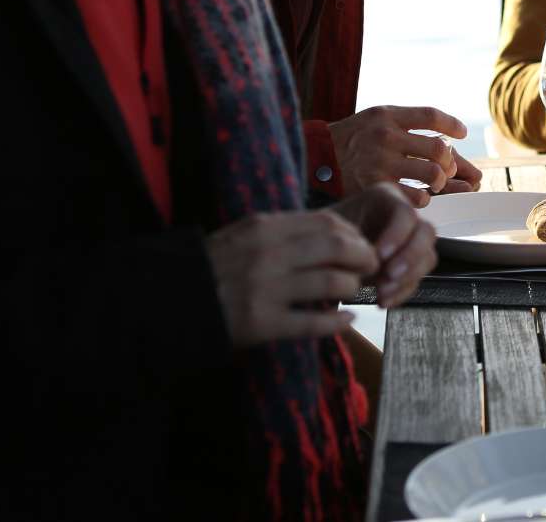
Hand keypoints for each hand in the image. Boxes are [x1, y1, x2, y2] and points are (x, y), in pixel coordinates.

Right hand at [205, 210, 375, 348]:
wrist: (175, 298)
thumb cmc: (216, 265)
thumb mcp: (246, 234)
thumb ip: (284, 230)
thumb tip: (333, 233)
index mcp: (265, 227)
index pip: (327, 223)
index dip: (354, 235)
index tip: (361, 245)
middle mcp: (268, 254)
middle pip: (336, 248)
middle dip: (363, 258)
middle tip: (370, 268)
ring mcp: (266, 289)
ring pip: (330, 282)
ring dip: (351, 287)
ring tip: (353, 291)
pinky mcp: (263, 323)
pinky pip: (313, 322)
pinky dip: (337, 322)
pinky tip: (347, 320)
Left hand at [327, 183, 438, 305]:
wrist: (322, 247)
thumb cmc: (325, 231)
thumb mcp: (330, 226)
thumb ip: (347, 238)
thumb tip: (368, 260)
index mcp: (387, 198)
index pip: (406, 213)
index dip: (397, 235)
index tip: (379, 256)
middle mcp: (405, 217)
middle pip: (427, 233)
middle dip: (410, 257)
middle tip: (389, 275)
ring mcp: (410, 241)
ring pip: (427, 258)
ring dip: (408, 278)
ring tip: (382, 293)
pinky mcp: (409, 265)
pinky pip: (416, 279)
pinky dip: (401, 292)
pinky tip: (382, 301)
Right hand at [332, 105, 480, 205]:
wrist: (319, 157)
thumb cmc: (353, 138)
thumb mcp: (375, 118)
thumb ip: (406, 124)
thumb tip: (450, 140)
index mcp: (387, 116)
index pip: (431, 116)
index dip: (452, 125)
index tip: (461, 133)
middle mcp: (385, 136)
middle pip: (439, 148)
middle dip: (451, 162)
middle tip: (447, 169)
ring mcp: (381, 162)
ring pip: (432, 174)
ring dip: (440, 181)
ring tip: (435, 183)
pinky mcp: (376, 186)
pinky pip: (416, 196)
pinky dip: (424, 198)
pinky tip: (419, 195)